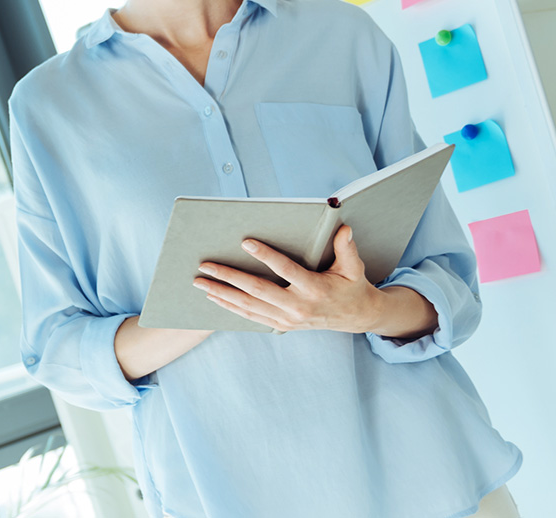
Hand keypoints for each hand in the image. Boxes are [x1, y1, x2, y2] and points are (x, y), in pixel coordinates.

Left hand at [194, 226, 385, 333]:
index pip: (286, 270)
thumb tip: (344, 228)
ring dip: (222, 294)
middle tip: (205, 265)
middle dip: (229, 277)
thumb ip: (346, 248)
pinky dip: (230, 308)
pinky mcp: (282, 326)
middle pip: (257, 291)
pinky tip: (214, 297)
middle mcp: (299, 307)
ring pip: (249, 306)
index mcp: (315, 289)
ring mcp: (288, 319)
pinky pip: (251, 317)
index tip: (245, 242)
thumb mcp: (354, 268)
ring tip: (199, 282)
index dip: (266, 256)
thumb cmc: (352, 286)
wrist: (356, 317)